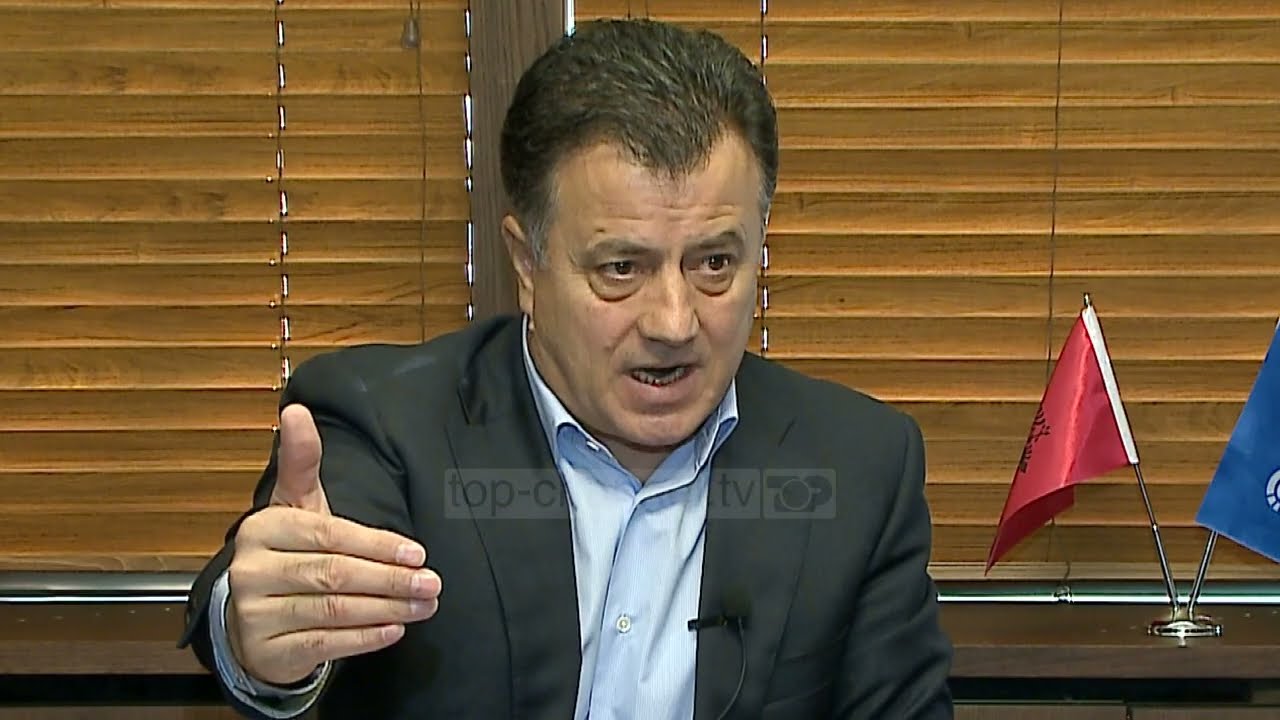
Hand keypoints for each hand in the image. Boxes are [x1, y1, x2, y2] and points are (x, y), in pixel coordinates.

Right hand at [225, 404, 441, 685]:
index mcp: (264, 527)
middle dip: (391, 580)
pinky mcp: (266, 651)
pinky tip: (394, 630)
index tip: (418, 553)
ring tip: (424, 606)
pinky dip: (364, 638)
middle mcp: (252, 569)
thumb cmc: (287, 553)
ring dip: (387, 609)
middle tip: (432, 584)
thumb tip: (296, 409)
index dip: (378, 545)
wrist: (248, 620)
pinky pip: (323, 645)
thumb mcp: (295, 506)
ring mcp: (255, 614)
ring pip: (333, 610)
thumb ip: (302, 461)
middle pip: (335, 573)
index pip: (330, 534)